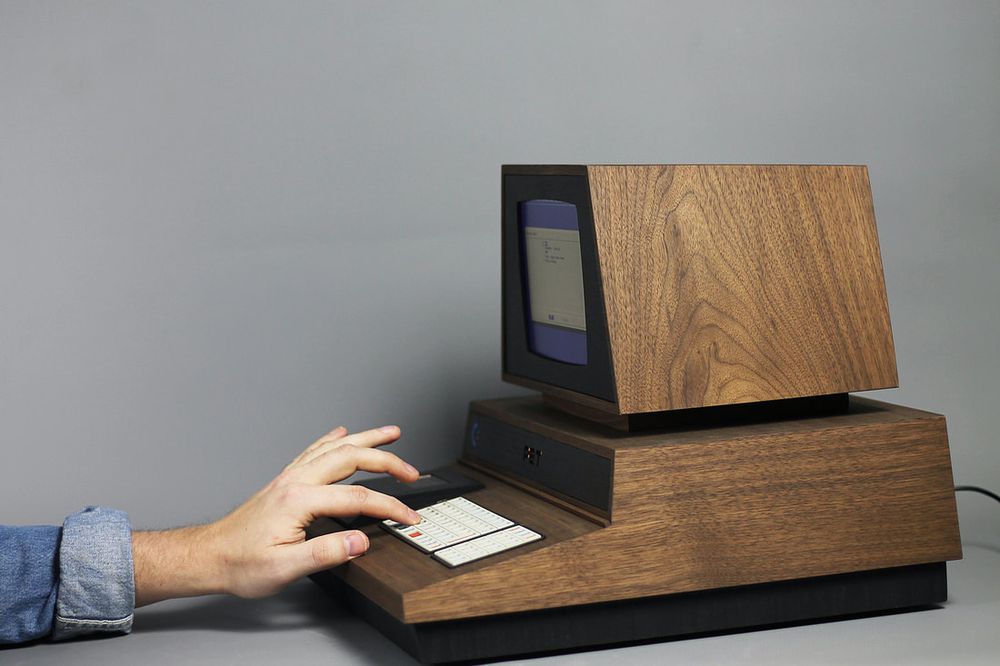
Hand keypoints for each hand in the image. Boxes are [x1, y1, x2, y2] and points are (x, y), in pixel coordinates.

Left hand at [132, 425, 420, 605]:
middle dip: (387, 461)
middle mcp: (296, 481)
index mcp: (300, 500)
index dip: (389, 507)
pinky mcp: (285, 481)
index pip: (358, 498)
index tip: (408, 517)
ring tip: (390, 433)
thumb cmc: (242, 563)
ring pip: (335, 448)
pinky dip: (334, 439)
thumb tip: (360, 541)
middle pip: (351, 459)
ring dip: (366, 438)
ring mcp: (290, 478)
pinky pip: (314, 450)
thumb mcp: (285, 568)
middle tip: (412, 470)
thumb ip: (325, 552)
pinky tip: (342, 433)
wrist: (210, 555)